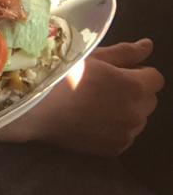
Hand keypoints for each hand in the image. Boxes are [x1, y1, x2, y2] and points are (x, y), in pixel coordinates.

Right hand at [0, 39, 162, 155]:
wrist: (39, 109)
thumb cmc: (64, 76)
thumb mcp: (93, 56)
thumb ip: (125, 52)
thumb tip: (148, 46)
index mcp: (135, 86)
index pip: (155, 78)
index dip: (137, 72)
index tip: (116, 72)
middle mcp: (137, 113)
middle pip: (149, 99)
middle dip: (134, 92)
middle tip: (105, 87)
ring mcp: (127, 134)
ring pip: (137, 118)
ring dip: (126, 110)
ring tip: (97, 104)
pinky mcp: (116, 149)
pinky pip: (125, 134)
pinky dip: (115, 128)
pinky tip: (93, 120)